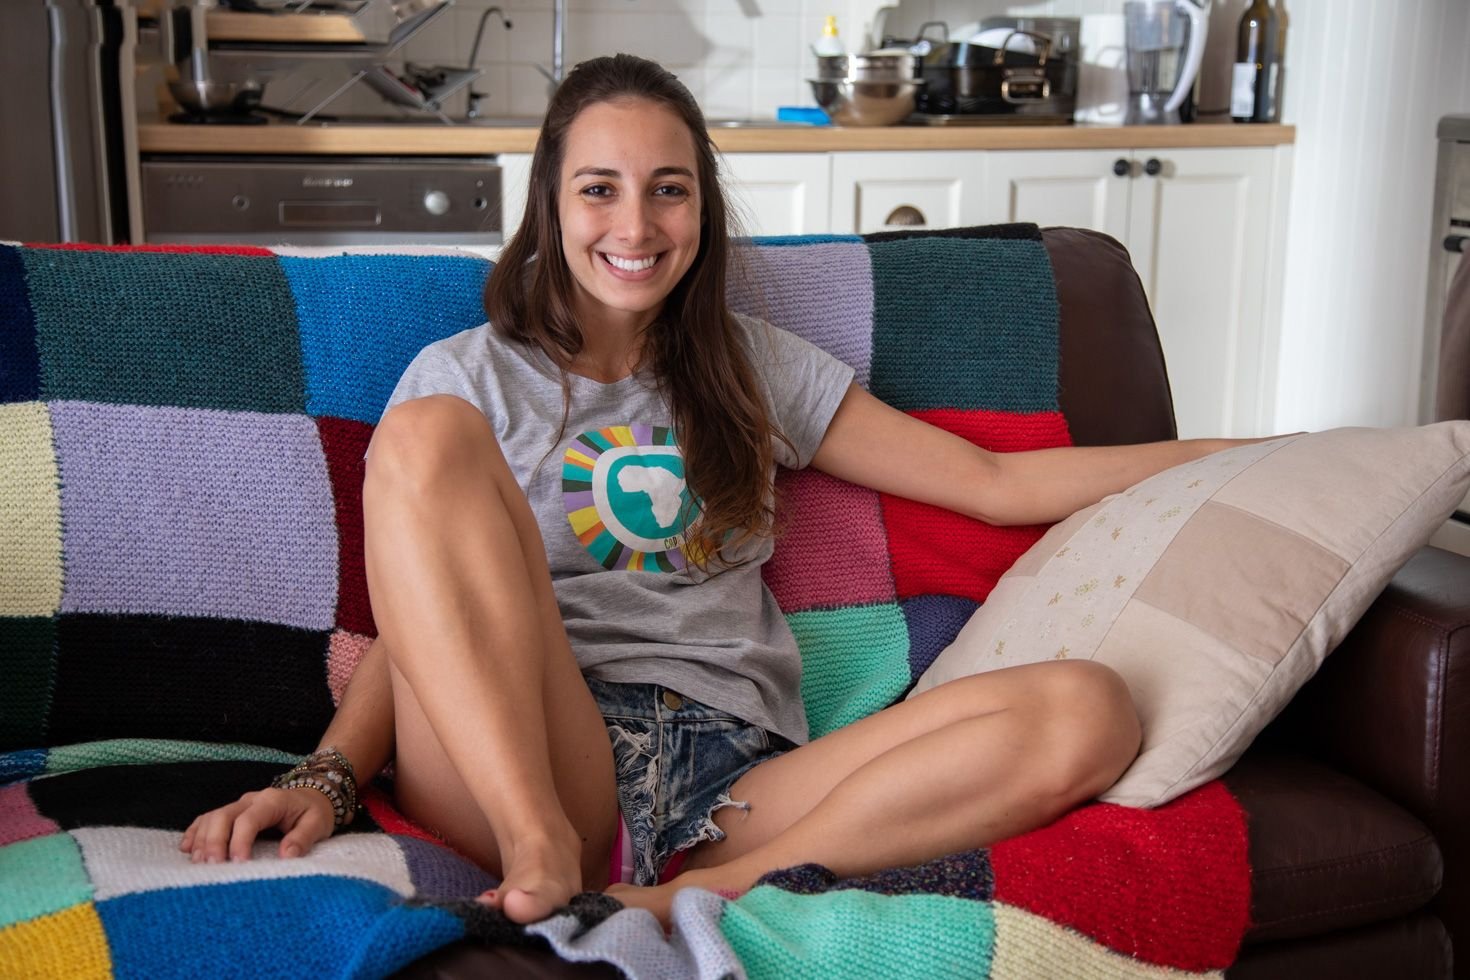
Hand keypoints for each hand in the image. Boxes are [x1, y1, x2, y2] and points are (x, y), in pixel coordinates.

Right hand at [179, 786, 335, 863]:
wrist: (314, 796)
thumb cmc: (315, 812)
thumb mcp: (318, 824)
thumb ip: (303, 838)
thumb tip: (286, 856)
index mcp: (272, 801)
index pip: (249, 819)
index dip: (240, 841)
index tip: (238, 863)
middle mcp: (250, 800)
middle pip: (223, 815)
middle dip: (214, 841)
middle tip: (211, 866)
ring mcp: (239, 804)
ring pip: (212, 817)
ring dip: (201, 839)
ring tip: (198, 863)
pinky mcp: (232, 812)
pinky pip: (208, 818)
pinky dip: (195, 832)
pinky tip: (186, 849)